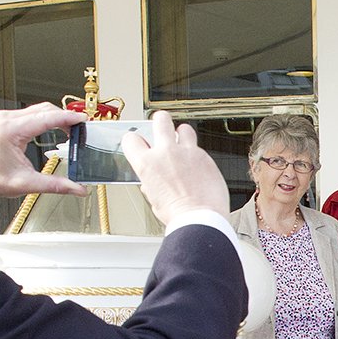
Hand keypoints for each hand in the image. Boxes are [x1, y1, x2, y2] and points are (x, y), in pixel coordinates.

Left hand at [0, 103, 86, 200]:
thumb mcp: (26, 184)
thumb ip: (55, 185)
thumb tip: (77, 188)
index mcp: (10, 131)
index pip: (45, 118)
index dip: (67, 118)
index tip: (82, 119)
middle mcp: (6, 120)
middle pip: (44, 109)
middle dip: (65, 117)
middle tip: (81, 128)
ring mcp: (6, 118)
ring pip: (39, 109)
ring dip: (57, 117)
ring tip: (71, 128)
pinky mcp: (7, 120)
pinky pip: (32, 113)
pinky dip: (47, 118)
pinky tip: (56, 126)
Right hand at [120, 111, 230, 226]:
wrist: (200, 218)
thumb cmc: (177, 214)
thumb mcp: (154, 198)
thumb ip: (151, 181)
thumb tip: (153, 178)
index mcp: (146, 163)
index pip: (131, 139)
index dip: (133, 141)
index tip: (138, 143)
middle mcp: (165, 152)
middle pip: (160, 119)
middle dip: (160, 121)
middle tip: (162, 126)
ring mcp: (187, 152)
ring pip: (184, 128)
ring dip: (182, 135)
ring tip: (183, 146)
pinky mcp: (206, 157)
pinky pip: (199, 149)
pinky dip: (197, 156)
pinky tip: (198, 169)